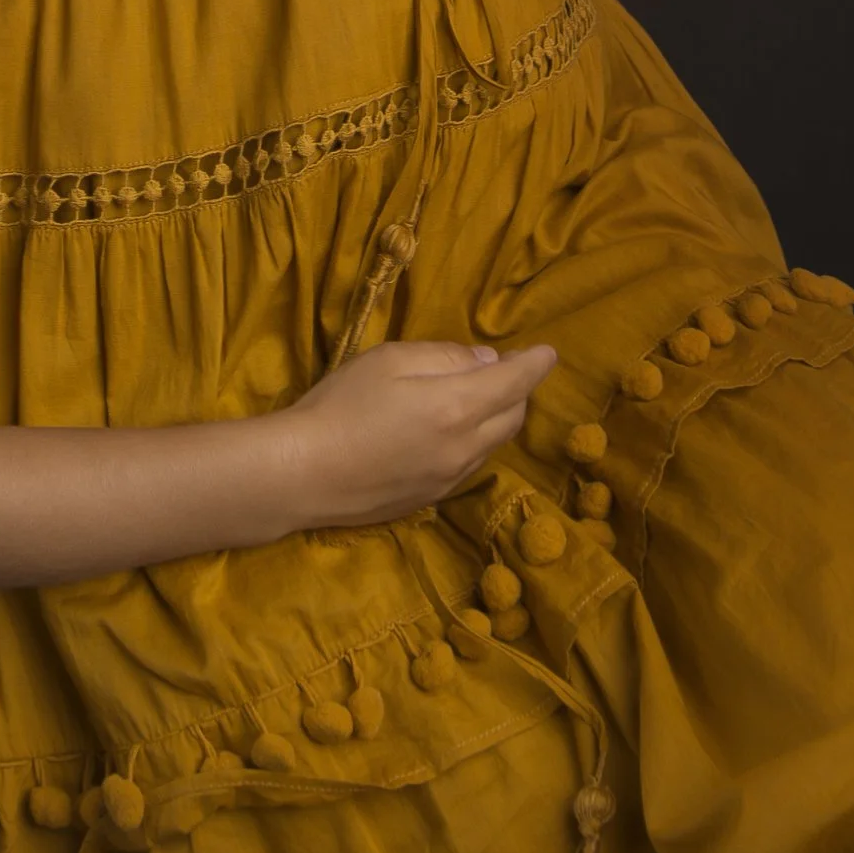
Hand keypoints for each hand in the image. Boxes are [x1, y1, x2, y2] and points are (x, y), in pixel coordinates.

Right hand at [281, 339, 557, 526]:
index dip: (535, 365)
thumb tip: (485, 361)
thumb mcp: (389, 360)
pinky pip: (469, 465)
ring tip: (476, 398)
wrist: (305, 473)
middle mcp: (465, 448)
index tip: (549, 353)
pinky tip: (448, 432)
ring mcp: (450, 480)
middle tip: (504, 371)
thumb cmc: (342, 405)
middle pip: (512, 418)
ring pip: (493, 445)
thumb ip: (443, 357)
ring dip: (496, 418)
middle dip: (517, 391)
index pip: (515, 383)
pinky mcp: (432, 499)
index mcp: (458, 407)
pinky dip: (474, 441)